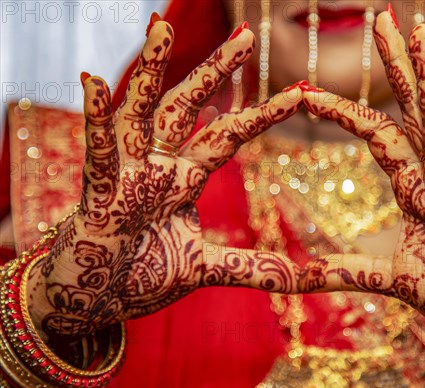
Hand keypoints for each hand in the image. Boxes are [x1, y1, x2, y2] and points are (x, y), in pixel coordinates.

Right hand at [26, 16, 303, 337]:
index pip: (227, 136)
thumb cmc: (144, 275)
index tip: (298, 93)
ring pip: (141, 113)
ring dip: (151, 72)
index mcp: (184, 179)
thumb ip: (256, 266)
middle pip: (189, 108)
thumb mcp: (208, 267)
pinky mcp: (98, 196)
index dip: (261, 114)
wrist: (96, 303)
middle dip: (216, 71)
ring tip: (161, 27)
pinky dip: (96, 119)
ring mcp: (128, 176)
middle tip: (248, 35)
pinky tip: (94, 82)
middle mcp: (158, 166)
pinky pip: (99, 153)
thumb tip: (309, 278)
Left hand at [298, 12, 424, 355]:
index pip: (376, 136)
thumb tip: (294, 274)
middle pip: (412, 110)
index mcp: (416, 188)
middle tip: (382, 17)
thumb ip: (344, 270)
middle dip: (396, 66)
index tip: (305, 91)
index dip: (343, 111)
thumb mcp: (390, 278)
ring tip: (420, 30)